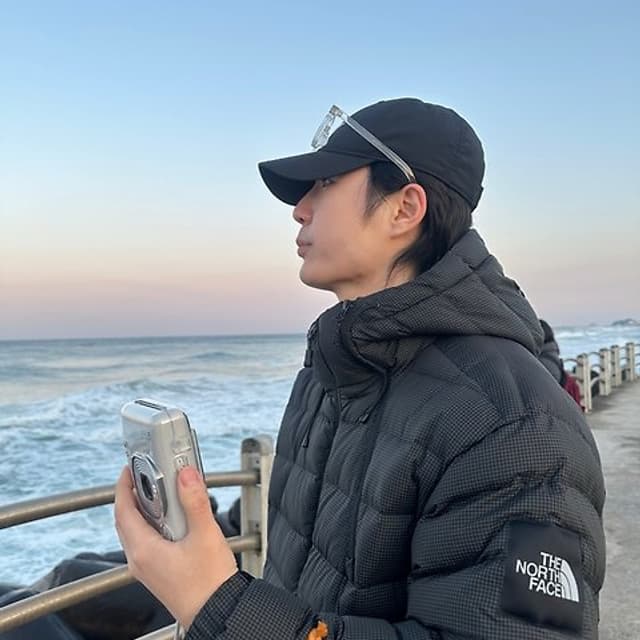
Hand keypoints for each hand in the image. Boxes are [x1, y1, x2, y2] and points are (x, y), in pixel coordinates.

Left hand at [114, 465, 237, 629]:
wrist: (218, 612)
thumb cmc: (209, 583)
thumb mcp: (205, 535)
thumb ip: (194, 501)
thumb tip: (186, 475)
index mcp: (144, 550)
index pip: (123, 509)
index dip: (124, 485)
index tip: (129, 468)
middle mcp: (140, 560)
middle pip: (126, 519)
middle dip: (133, 494)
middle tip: (146, 475)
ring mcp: (148, 568)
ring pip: (136, 530)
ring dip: (144, 508)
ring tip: (163, 493)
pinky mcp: (158, 572)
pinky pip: (146, 541)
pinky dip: (153, 523)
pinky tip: (174, 519)